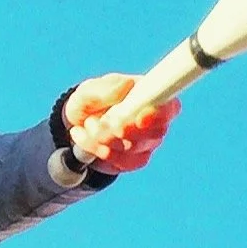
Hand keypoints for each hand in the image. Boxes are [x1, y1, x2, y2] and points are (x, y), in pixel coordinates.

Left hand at [62, 73, 176, 172]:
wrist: (76, 127)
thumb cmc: (89, 102)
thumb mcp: (89, 91)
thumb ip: (105, 89)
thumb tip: (126, 84)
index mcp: (150, 96)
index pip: (170, 107)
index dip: (160, 115)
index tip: (140, 119)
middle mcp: (155, 121)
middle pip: (154, 133)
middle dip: (122, 130)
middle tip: (99, 122)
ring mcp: (147, 142)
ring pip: (135, 149)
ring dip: (105, 139)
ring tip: (89, 125)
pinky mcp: (135, 160)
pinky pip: (125, 163)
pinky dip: (103, 153)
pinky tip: (91, 142)